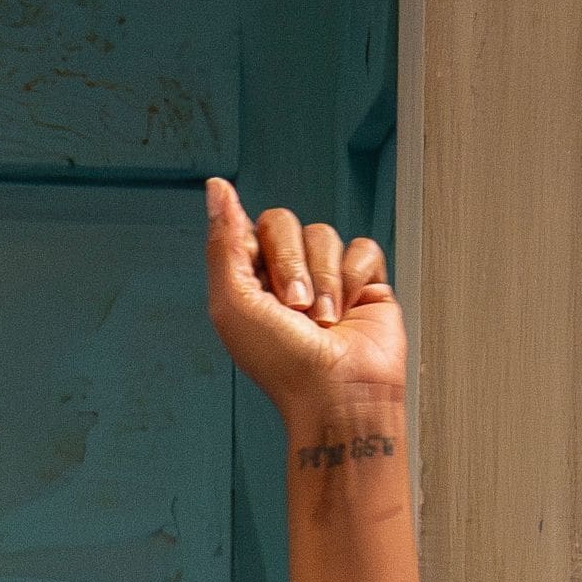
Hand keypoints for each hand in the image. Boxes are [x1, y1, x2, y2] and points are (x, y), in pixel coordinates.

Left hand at [204, 176, 403, 459]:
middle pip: (284, 223)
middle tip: (294, 307)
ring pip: (323, 235)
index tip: (261, 280)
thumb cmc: (282, 364)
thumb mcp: (232, 302)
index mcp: (248, 279)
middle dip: (290, 265)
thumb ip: (223, 242)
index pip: (248, 227)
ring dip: (322, 281)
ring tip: (323, 321)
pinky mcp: (365, 282)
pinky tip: (350, 309)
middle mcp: (286, 274)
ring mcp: (326, 277)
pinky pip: (361, 248)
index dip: (257, 248)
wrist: (337, 394)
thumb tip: (217, 187)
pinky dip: (354, 279)